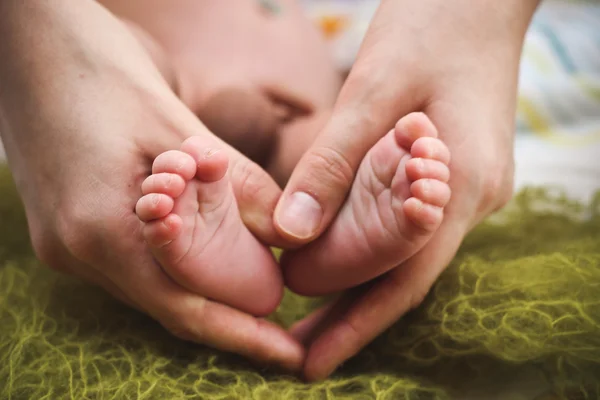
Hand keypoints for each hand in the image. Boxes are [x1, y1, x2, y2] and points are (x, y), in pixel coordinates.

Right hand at [0, 0, 301, 369]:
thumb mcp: (179, 126)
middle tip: (281, 328)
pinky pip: (128, 265)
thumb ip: (236, 186)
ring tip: (252, 292)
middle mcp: (76, 251)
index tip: (289, 358)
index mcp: (100, 231)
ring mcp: (65, 243)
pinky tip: (200, 257)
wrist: (28, 44)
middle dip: (227, 318)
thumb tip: (286, 235)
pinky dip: (170, 267)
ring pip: (147, 286)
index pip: (183, 310)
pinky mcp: (65, 227)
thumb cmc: (101, 72)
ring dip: (199, 291)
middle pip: (166, 304)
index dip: (241, 338)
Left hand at [273, 0, 540, 378]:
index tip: (311, 362)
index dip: (356, 324)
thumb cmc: (429, 26)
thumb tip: (291, 235)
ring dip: (361, 282)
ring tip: (312, 314)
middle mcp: (474, 196)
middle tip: (301, 354)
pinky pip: (414, 225)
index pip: (404, 276)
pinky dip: (376, 248)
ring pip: (409, 252)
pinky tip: (345, 256)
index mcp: (461, 182)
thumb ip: (332, 164)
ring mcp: (470, 186)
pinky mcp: (458, 172)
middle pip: (406, 274)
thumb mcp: (371, 91)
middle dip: (353, 316)